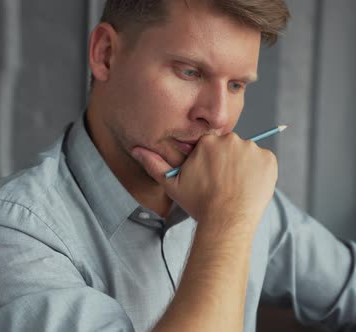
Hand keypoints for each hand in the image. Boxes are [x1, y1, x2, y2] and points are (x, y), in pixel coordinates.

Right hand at [132, 132, 277, 233]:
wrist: (226, 221)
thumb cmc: (198, 203)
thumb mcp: (172, 184)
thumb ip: (154, 164)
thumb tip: (136, 149)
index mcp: (207, 142)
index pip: (211, 146)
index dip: (210, 162)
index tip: (210, 177)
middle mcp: (230, 140)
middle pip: (229, 147)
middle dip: (227, 162)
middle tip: (223, 184)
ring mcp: (251, 149)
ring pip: (247, 154)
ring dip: (243, 166)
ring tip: (236, 187)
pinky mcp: (269, 160)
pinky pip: (264, 162)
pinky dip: (259, 172)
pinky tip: (249, 187)